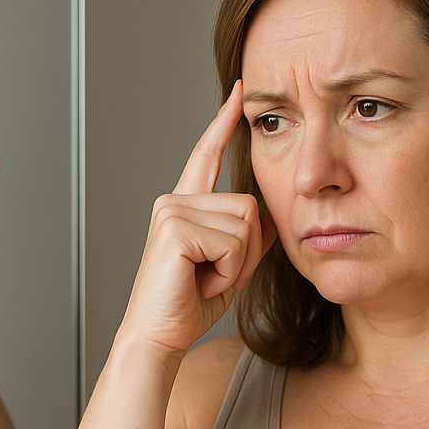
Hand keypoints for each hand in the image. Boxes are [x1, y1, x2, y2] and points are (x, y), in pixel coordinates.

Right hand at [122, 81, 277, 354]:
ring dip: (238, 264)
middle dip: (248, 250)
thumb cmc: (189, 305)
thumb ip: (247, 236)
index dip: (223, 124)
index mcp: (185, 206)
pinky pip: (232, 242)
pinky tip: (202, 282)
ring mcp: (171, 211)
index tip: (239, 93)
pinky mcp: (174, 229)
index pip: (206, 155)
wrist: (160, 335)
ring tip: (207, 280)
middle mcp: (174, 201)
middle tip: (218, 276)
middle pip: (249, 205)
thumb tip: (268, 216)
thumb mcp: (229, 266)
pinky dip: (228, 270)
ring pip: (244, 225)